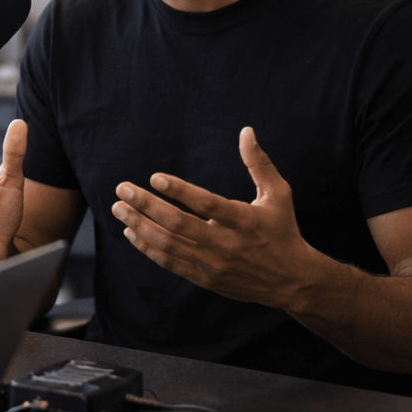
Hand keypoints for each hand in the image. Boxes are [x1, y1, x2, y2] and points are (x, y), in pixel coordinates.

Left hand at [111, 127, 323, 307]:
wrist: (292, 281)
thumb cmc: (283, 230)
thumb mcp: (278, 194)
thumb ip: (259, 163)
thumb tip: (246, 131)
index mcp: (244, 220)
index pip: (206, 204)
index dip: (179, 190)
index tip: (155, 177)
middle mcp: (226, 244)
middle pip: (178, 224)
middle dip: (146, 205)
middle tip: (122, 189)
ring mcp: (213, 264)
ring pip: (168, 245)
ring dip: (140, 226)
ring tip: (119, 208)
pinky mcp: (205, 278)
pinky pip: (170, 263)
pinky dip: (148, 248)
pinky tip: (131, 232)